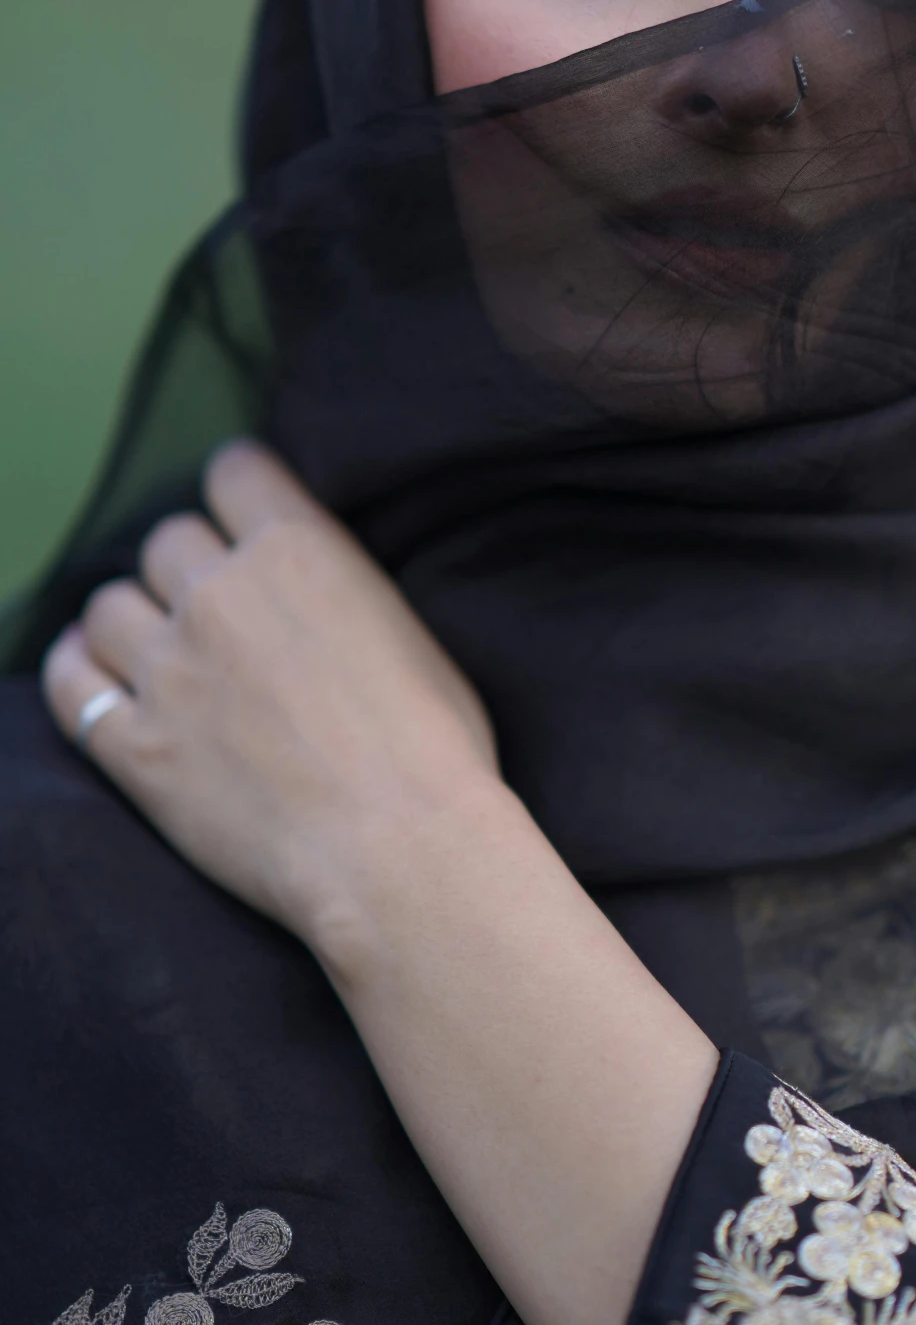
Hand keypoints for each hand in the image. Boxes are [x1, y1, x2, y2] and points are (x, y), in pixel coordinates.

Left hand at [42, 441, 501, 954]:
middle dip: (191, 568)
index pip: (234, 471)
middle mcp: (222, 596)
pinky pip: (68, 686)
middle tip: (219, 611)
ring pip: (109, 606)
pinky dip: (74, 672)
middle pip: (169, 540)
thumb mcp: (413, 634)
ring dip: (133, 621)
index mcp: (301, 552)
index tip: (244, 520)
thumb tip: (319, 591)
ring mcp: (170, 671)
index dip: (238, 493)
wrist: (402, 853)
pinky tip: (93, 676)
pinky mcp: (137, 748)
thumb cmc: (437, 752)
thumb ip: (344, 591)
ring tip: (158, 651)